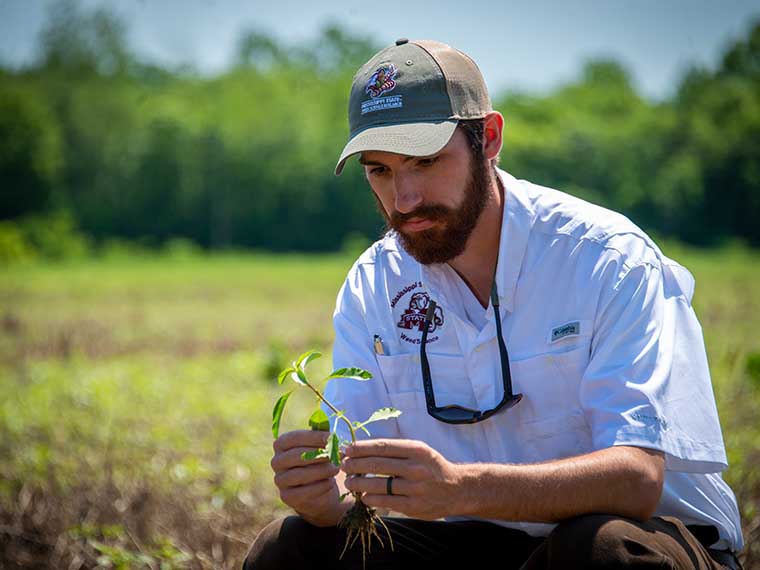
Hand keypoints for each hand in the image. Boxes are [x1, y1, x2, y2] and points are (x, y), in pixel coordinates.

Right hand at [271, 430, 345, 524]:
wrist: (319, 488)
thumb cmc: (319, 460)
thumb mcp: (320, 446)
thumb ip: (321, 434)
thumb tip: (324, 423)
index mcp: (281, 444)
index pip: (295, 438)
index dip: (314, 437)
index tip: (332, 438)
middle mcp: (276, 461)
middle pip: (297, 456)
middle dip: (320, 454)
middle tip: (338, 455)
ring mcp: (279, 480)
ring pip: (301, 474)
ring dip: (322, 470)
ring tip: (336, 468)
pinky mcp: (286, 496)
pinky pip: (304, 492)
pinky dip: (320, 486)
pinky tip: (330, 482)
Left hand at [341, 439, 462, 520]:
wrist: (457, 489)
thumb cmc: (432, 466)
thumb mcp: (419, 450)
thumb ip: (395, 449)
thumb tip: (362, 448)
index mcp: (416, 450)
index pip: (382, 446)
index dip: (361, 448)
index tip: (347, 449)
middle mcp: (415, 467)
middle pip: (376, 464)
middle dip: (355, 464)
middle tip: (343, 465)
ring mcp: (415, 488)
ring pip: (378, 485)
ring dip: (358, 483)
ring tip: (349, 482)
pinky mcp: (413, 506)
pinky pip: (385, 501)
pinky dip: (370, 498)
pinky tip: (364, 495)